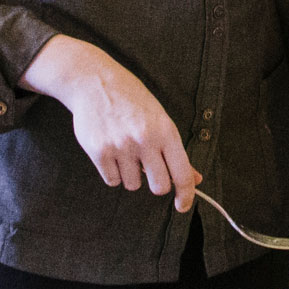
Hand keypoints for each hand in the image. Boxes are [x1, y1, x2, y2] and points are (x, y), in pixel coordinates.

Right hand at [23, 33, 201, 205]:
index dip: (186, 195)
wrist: (94, 82)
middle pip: (159, 186)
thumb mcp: (160, 118)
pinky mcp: (99, 152)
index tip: (182, 206)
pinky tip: (111, 151)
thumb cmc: (132, 100)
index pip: (182, 173)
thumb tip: (195, 179)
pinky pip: (112, 180)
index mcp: (165, 131)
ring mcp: (121, 146)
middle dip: (156, 184)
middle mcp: (144, 140)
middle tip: (149, 169)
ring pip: (133, 185)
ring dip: (131, 175)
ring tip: (125, 151)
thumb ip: (175, 151)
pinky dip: (113, 172)